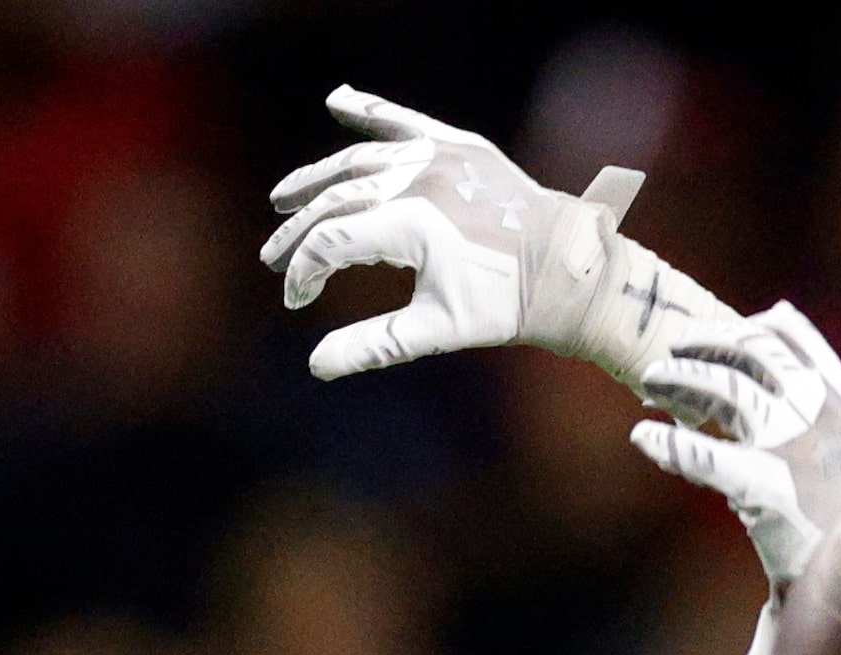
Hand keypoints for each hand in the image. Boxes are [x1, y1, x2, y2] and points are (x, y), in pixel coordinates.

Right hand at [261, 84, 731, 384]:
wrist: (568, 269)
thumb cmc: (505, 304)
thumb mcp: (438, 329)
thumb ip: (374, 344)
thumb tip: (316, 366)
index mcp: (410, 225)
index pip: (331, 242)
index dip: (305, 271)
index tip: (296, 296)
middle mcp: (418, 181)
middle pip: (336, 200)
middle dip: (298, 230)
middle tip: (272, 256)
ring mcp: (438, 157)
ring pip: (360, 161)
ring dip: (318, 178)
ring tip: (285, 199)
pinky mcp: (459, 145)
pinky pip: (404, 121)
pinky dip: (371, 111)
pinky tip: (338, 101)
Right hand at [629, 303, 840, 654]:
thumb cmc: (833, 569)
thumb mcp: (791, 608)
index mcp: (778, 495)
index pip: (719, 469)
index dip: (679, 452)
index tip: (639, 439)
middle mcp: (803, 446)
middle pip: (732, 394)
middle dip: (683, 380)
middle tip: (649, 383)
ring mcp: (825, 411)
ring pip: (762, 357)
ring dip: (715, 347)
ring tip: (680, 353)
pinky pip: (806, 343)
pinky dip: (777, 326)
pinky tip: (748, 323)